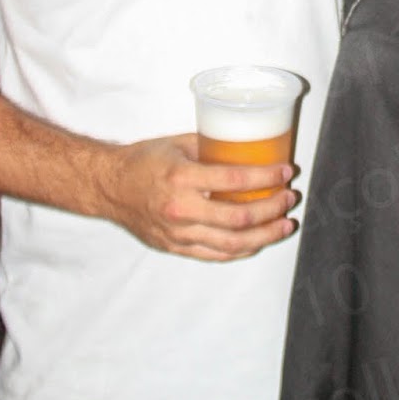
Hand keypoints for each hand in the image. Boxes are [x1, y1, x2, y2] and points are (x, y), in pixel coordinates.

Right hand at [106, 132, 298, 260]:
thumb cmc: (142, 162)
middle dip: (272, 209)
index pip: (234, 180)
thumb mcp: (177, 144)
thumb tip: (247, 148)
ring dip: (265, 235)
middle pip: (238, 218)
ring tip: (284, 225)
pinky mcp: (176, 248)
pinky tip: (258, 241)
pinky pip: (216, 255)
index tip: (286, 172)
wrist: (109, 187)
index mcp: (181, 177)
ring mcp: (178, 233)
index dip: (266, 177)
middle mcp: (180, 209)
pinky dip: (242, 250)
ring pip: (231, 243)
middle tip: (289, 198)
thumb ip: (211, 149)